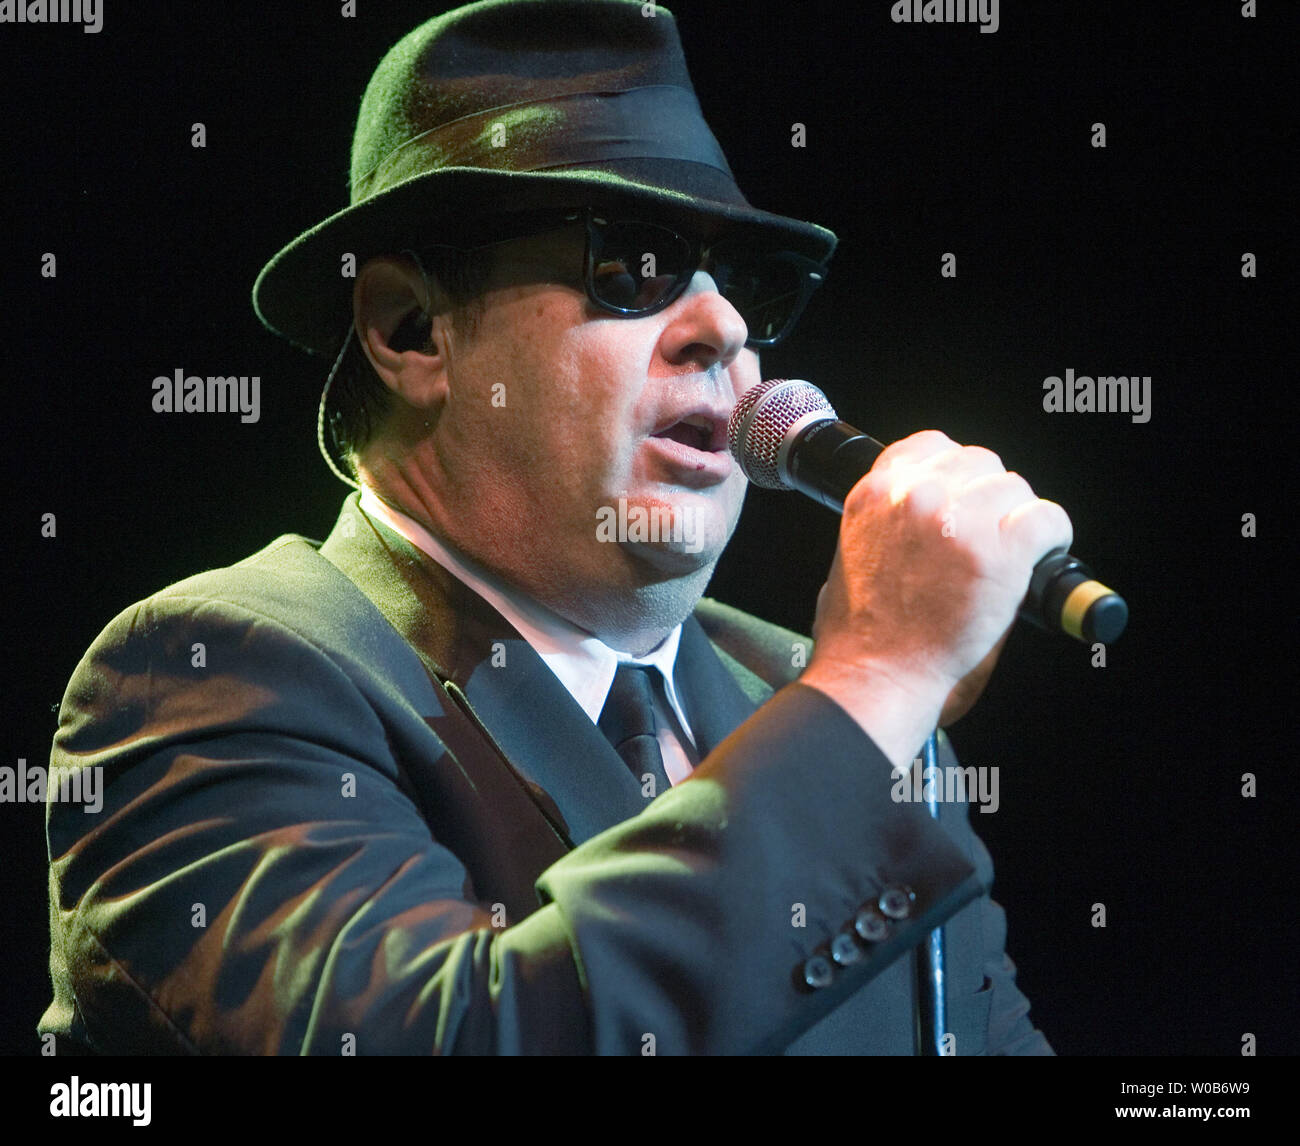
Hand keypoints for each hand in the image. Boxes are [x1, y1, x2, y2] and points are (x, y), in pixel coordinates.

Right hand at [801, 431, 1071, 764]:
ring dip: (1017, 518)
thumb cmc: (858, 634)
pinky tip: (1042, 556)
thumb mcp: (849, 554)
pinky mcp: (999, 552)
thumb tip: (913, 520)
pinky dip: (1052, 537)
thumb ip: (883, 522)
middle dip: (988, 497)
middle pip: (979, 463)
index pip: (931, 445)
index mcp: (875, 494)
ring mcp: (958, 520)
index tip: (964, 497)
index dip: (955, 472)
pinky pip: (1047, 519)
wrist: (876, 675)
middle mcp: (914, 496)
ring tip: (1013, 554)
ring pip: (1014, 487)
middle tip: (990, 535)